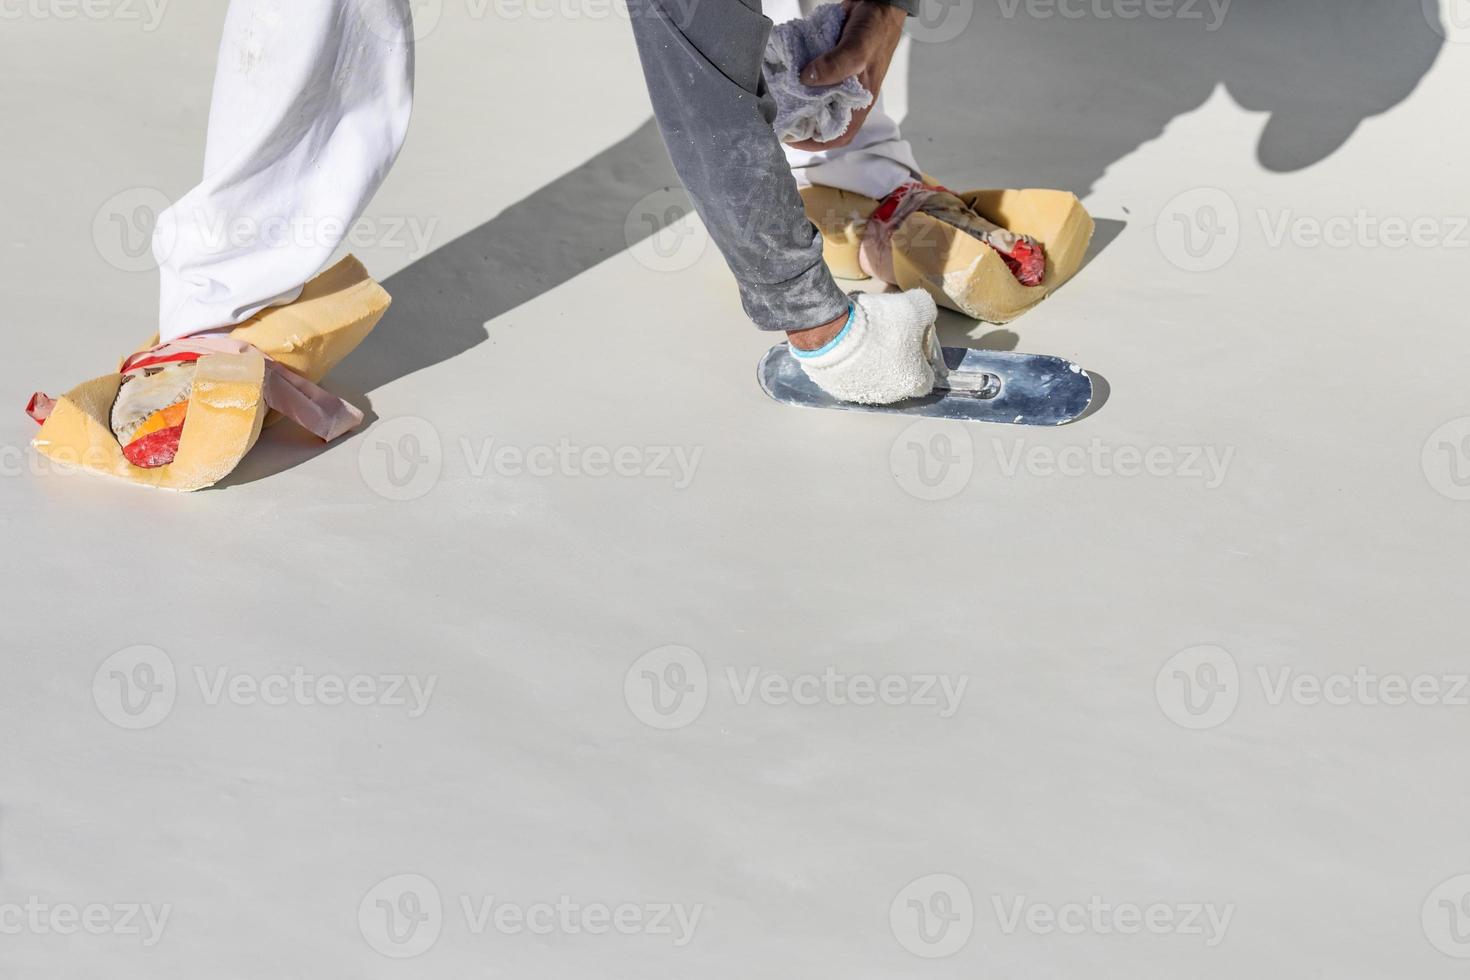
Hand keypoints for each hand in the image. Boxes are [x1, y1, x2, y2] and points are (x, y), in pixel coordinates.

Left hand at [785, 0, 906, 151]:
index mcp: (860, 101)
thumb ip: (835, 65)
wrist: (877, 2)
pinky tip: (782, 76)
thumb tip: (807, 79)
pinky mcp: (827, 65)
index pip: (840, 135)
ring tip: (775, 99)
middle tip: (777, 117)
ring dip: (796, 101)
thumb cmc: (876, 29)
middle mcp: (847, 95)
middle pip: (822, 119)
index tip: (792, 139)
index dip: (817, 143)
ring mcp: (836, 80)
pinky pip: (811, 78)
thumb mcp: (858, 49)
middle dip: (800, 122)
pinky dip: (797, 79)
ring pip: (814, 99)